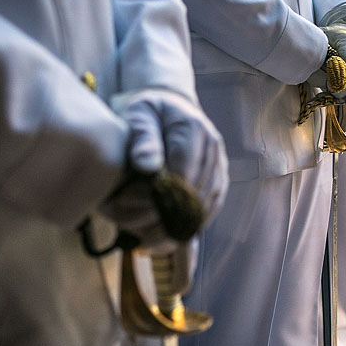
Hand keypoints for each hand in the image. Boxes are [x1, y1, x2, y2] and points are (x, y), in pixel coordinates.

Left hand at [103, 89, 228, 246]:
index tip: (126, 201)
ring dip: (177, 225)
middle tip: (131, 226)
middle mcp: (213, 147)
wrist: (167, 108)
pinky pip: (210, 209)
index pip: (183, 172)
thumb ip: (142, 138)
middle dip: (164, 214)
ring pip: (206, 206)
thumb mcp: (137, 116)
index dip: (157, 194)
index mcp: (194, 128)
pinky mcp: (218, 180)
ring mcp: (219, 165)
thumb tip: (146, 165)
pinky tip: (166, 235)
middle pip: (195, 193)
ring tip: (147, 237)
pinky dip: (189, 225)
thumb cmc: (147, 113)